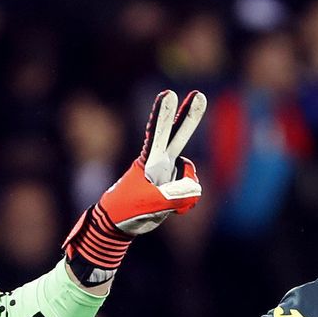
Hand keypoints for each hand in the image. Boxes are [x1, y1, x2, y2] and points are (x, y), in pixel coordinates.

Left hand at [61, 89, 206, 285]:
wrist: (119, 224)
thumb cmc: (127, 210)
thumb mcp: (150, 204)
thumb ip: (175, 196)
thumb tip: (195, 190)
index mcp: (149, 160)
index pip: (157, 133)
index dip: (163, 114)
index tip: (168, 93)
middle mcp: (161, 161)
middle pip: (178, 135)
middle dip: (189, 117)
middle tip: (199, 95)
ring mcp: (169, 173)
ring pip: (190, 178)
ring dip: (184, 194)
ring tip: (164, 205)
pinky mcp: (175, 187)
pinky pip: (191, 193)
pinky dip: (186, 203)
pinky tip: (171, 209)